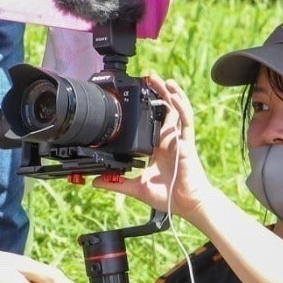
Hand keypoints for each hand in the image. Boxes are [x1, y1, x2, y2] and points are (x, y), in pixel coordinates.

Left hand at [97, 78, 210, 212]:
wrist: (186, 205)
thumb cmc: (168, 196)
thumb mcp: (136, 188)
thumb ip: (116, 183)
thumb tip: (95, 182)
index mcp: (157, 148)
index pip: (151, 121)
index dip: (146, 107)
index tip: (134, 95)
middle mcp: (168, 140)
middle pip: (164, 110)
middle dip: (158, 92)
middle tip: (147, 77)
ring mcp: (178, 140)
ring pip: (177, 110)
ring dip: (171, 94)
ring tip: (163, 79)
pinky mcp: (187, 143)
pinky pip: (185, 121)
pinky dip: (181, 107)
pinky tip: (174, 96)